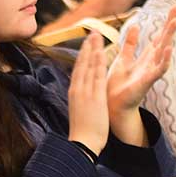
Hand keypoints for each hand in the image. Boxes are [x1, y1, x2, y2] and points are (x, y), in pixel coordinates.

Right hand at [67, 32, 109, 155]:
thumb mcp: (79, 110)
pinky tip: (101, 52)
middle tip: (92, 32)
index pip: (79, 69)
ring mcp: (85, 92)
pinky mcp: (94, 97)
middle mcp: (78, 89)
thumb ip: (81, 99)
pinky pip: (96, 76)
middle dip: (87, 47)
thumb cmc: (82, 130)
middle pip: (82, 64)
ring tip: (96, 36)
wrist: (82, 143)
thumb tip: (82, 93)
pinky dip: (97, 63)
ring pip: (89, 66)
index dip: (83, 55)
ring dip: (93, 49)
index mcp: (74, 92)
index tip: (87, 44)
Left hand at [107, 6, 175, 115]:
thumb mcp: (123, 59)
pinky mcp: (147, 81)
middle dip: (171, 25)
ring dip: (169, 36)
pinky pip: (159, 69)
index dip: (166, 23)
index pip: (158, 36)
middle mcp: (151, 63)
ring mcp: (151, 71)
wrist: (114, 105)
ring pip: (163, 51)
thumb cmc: (119, 84)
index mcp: (145, 57)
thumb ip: (130, 44)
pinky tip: (168, 48)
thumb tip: (136, 25)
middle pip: (164, 40)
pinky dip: (164, 59)